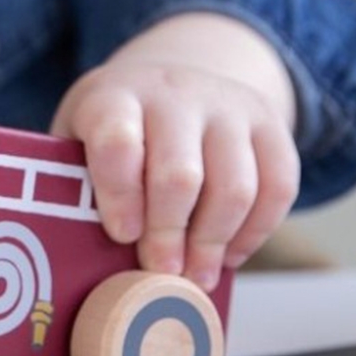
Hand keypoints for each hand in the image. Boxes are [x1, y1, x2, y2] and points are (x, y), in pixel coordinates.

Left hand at [51, 13, 299, 290]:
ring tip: (195, 275)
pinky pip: (278, 188)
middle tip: (160, 270)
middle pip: (180, 174)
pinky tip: (229, 253)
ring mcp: (229, 105)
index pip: (118, 142)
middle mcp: (175, 92)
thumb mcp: (79, 141)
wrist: (171, 80)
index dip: (120, 195)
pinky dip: (256, 232)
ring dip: (214, 243)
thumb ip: (77, 187)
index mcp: (116, 96)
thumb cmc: (116, 129)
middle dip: (168, 235)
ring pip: (235, 187)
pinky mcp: (271, 125)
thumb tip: (79, 262)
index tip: (121, 234)